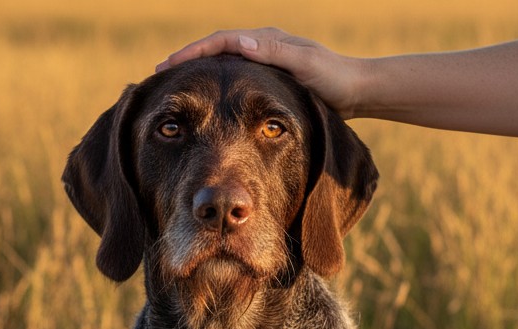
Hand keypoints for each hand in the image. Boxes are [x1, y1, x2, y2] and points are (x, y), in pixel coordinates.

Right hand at [156, 28, 363, 117]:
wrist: (358, 91)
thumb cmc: (334, 80)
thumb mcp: (305, 65)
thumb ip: (274, 53)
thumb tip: (240, 43)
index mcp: (266, 40)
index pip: (221, 41)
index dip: (193, 52)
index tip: (168, 65)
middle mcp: (262, 46)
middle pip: (215, 49)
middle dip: (187, 59)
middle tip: (159, 73)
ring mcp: (264, 61)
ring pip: (222, 63)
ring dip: (198, 70)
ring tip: (173, 85)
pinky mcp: (267, 77)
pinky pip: (233, 77)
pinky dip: (214, 83)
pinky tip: (204, 98)